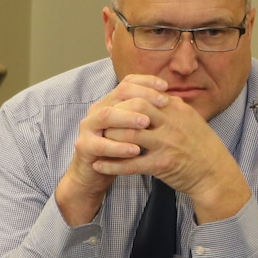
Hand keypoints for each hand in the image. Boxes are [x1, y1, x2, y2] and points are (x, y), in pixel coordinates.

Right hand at [56, 76, 170, 224]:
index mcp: (109, 102)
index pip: (128, 83)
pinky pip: (101, 145)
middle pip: (118, 94)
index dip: (147, 82)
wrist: (94, 174)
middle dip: (142, 97)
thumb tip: (173, 99)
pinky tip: (135, 151)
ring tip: (147, 124)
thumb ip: (146, 114)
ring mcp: (88, 127)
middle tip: (162, 103)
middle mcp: (97, 110)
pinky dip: (119, 147)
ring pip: (107, 115)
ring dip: (128, 118)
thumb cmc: (119, 150)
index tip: (166, 87)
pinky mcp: (84, 146)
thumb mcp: (133, 129)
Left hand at [95, 91, 250, 223]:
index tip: (111, 108)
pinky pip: (130, 163)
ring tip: (98, 142)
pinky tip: (99, 165)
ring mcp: (167, 143)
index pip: (144, 94)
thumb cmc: (200, 146)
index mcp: (177, 109)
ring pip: (129, 134)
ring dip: (109, 138)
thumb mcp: (189, 119)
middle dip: (114, 115)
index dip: (123, 100)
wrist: (216, 174)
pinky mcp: (162, 165)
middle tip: (101, 123)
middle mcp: (172, 123)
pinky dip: (112, 164)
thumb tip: (151, 95)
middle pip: (135, 108)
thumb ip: (169, 107)